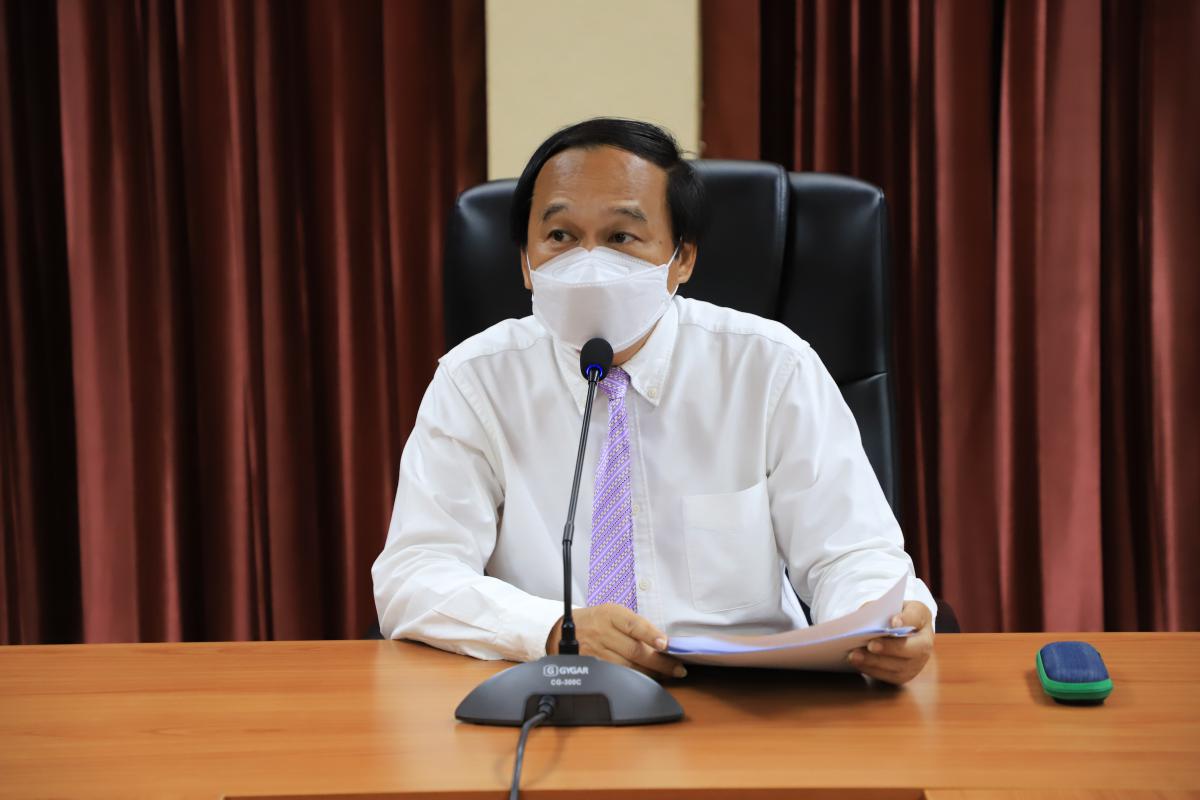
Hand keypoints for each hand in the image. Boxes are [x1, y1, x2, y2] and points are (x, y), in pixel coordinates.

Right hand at [546, 604, 686, 679]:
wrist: (564, 631)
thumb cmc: (596, 620)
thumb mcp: (612, 613)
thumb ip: (634, 625)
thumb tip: (662, 642)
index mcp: (610, 614)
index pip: (633, 625)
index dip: (651, 635)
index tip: (666, 644)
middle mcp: (603, 632)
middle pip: (635, 650)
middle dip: (660, 662)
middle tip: (678, 667)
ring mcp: (597, 651)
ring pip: (629, 666)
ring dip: (652, 673)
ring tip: (668, 674)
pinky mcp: (594, 667)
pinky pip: (618, 675)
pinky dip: (636, 678)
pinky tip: (648, 679)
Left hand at [847, 600, 933, 684]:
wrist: (902, 632)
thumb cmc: (893, 615)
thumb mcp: (889, 604)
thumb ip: (879, 608)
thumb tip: (864, 616)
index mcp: (922, 617)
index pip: (916, 617)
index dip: (906, 620)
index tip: (893, 622)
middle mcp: (925, 642)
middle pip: (913, 648)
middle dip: (890, 647)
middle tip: (870, 645)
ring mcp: (918, 662)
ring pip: (900, 666)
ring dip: (875, 662)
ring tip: (855, 655)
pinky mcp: (906, 675)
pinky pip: (890, 676)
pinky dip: (872, 670)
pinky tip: (858, 663)